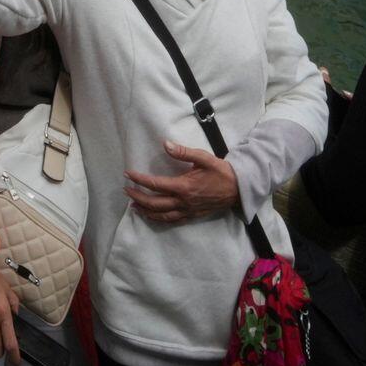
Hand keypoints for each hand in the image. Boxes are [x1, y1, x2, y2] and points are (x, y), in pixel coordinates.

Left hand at [123, 140, 239, 223]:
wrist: (238, 189)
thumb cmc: (220, 171)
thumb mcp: (203, 158)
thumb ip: (183, 152)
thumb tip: (165, 144)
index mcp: (183, 186)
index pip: (155, 184)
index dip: (139, 179)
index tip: (128, 174)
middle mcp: (183, 201)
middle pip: (155, 203)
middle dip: (138, 197)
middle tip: (126, 191)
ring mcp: (188, 211)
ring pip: (162, 215)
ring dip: (146, 211)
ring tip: (134, 207)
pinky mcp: (192, 215)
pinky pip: (173, 221)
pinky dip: (159, 219)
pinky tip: (153, 216)